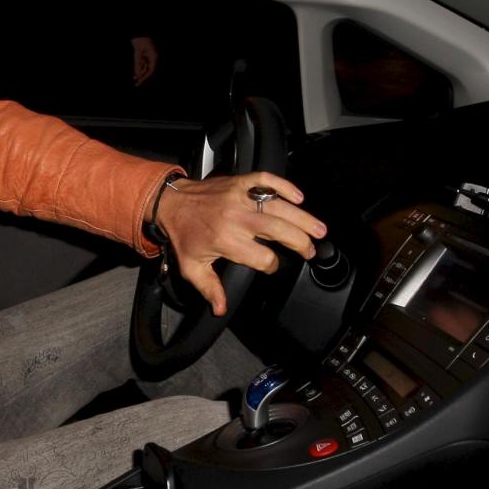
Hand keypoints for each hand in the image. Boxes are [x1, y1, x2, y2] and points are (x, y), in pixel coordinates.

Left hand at [131, 36, 157, 85]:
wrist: (139, 32)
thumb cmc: (140, 39)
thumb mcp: (138, 51)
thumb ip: (138, 62)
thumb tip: (137, 74)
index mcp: (154, 56)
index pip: (151, 70)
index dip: (145, 77)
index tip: (139, 81)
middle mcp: (153, 57)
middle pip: (149, 70)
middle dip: (143, 77)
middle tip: (136, 84)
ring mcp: (149, 56)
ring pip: (146, 68)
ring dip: (140, 74)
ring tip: (135, 80)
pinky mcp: (145, 55)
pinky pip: (143, 64)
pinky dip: (139, 69)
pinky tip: (135, 74)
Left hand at [152, 172, 325, 315]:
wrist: (169, 203)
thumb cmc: (183, 234)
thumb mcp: (192, 267)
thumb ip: (209, 288)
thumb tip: (221, 309)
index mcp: (226, 240)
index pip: (262, 257)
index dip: (271, 265)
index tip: (270, 266)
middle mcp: (236, 218)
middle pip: (279, 230)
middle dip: (300, 242)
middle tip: (311, 250)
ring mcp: (239, 197)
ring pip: (279, 206)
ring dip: (303, 218)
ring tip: (320, 230)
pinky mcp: (239, 182)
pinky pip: (266, 180)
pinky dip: (284, 186)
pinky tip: (299, 197)